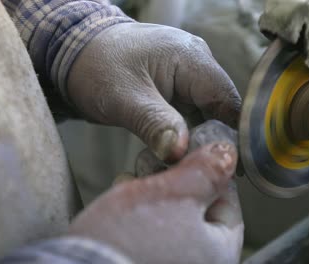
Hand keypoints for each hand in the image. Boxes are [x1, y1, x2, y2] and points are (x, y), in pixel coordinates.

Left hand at [67, 23, 240, 160]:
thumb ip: (155, 124)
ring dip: (201, 139)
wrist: (75, 51)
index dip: (233, 132)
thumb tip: (180, 153)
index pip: (226, 99)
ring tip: (195, 168)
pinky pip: (193, 112)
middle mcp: (197, 62)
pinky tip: (182, 154)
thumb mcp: (123, 98)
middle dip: (216, 140)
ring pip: (208, 113)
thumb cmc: (96, 67)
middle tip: (209, 172)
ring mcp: (188, 73)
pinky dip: (189, 133)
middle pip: (221, 107)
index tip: (232, 165)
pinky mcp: (178, 86)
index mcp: (190, 57)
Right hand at [69, 142, 243, 263]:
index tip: (192, 152)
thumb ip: (206, 171)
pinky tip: (123, 201)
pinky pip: (150, 234)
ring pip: (170, 219)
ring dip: (153, 195)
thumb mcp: (174, 193)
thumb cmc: (128, 241)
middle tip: (155, 165)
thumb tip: (228, 153)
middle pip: (196, 211)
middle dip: (174, 182)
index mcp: (219, 253)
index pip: (228, 202)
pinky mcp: (141, 260)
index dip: (209, 171)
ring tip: (132, 181)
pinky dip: (139, 215)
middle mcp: (199, 263)